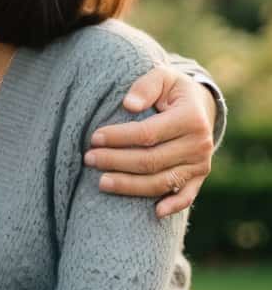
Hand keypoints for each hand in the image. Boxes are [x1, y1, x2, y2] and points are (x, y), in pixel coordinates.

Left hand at [84, 66, 214, 218]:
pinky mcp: (199, 177)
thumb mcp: (162, 77)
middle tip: (88, 159)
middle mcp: (199, 144)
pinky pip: (187, 196)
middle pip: (151, 161)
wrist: (201, 106)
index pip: (148, 133)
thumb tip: (129, 105)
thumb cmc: (172, 91)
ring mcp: (200, 164)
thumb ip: (145, 86)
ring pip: (162, 182)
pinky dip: (172, 206)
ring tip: (101, 182)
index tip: (94, 138)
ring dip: (130, 185)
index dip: (119, 138)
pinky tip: (154, 212)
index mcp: (190, 118)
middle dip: (116, 161)